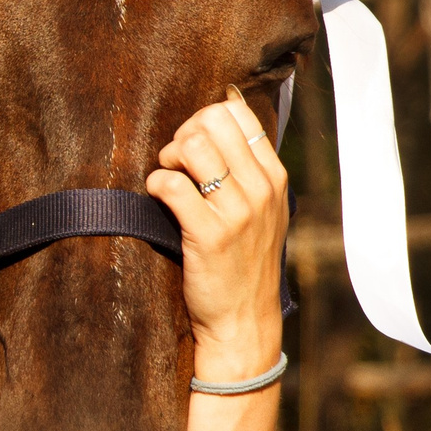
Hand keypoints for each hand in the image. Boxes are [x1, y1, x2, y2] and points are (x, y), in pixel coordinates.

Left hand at [147, 89, 289, 378]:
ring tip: (168, 180)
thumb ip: (247, 168)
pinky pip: (172, 185)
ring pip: (191, 146)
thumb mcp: (263, 210)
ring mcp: (238, 212)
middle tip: (175, 163)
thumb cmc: (243, 261)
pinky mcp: (209, 235)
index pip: (237, 113)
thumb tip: (222, 110)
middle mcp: (261, 189)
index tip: (193, 145)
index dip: (203, 119)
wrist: (243, 319)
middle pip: (211, 121)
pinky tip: (158, 200)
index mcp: (274, 176)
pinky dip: (156, 185)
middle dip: (182, 135)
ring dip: (167, 157)